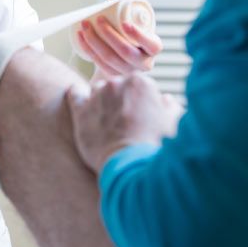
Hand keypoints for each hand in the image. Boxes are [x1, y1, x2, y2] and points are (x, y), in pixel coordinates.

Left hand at [66, 73, 182, 172]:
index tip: (143, 115)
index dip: (141, 101)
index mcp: (140, 82)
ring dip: (102, 101)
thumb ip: (170, 107)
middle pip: (117, 87)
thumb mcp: (173, 123)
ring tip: (108, 120)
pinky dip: (76, 94)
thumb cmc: (156, 145)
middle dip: (122, 100)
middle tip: (127, 121)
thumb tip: (167, 100)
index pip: (138, 86)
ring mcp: (97, 96)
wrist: (132, 164)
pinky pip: (75, 95)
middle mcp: (116, 83)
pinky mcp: (81, 111)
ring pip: (98, 91)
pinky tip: (77, 95)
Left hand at [75, 0, 162, 79]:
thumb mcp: (131, 13)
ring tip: (84, 26)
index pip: (152, 45)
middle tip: (98, 19)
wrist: (119, 51)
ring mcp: (128, 72)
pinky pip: (99, 63)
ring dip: (94, 41)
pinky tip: (81, 37)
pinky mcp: (113, 75)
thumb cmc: (128, 28)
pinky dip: (88, 49)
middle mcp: (144, 63)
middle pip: (126, 51)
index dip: (139, 35)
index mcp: (153, 47)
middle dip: (109, 34)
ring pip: (110, 58)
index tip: (125, 23)